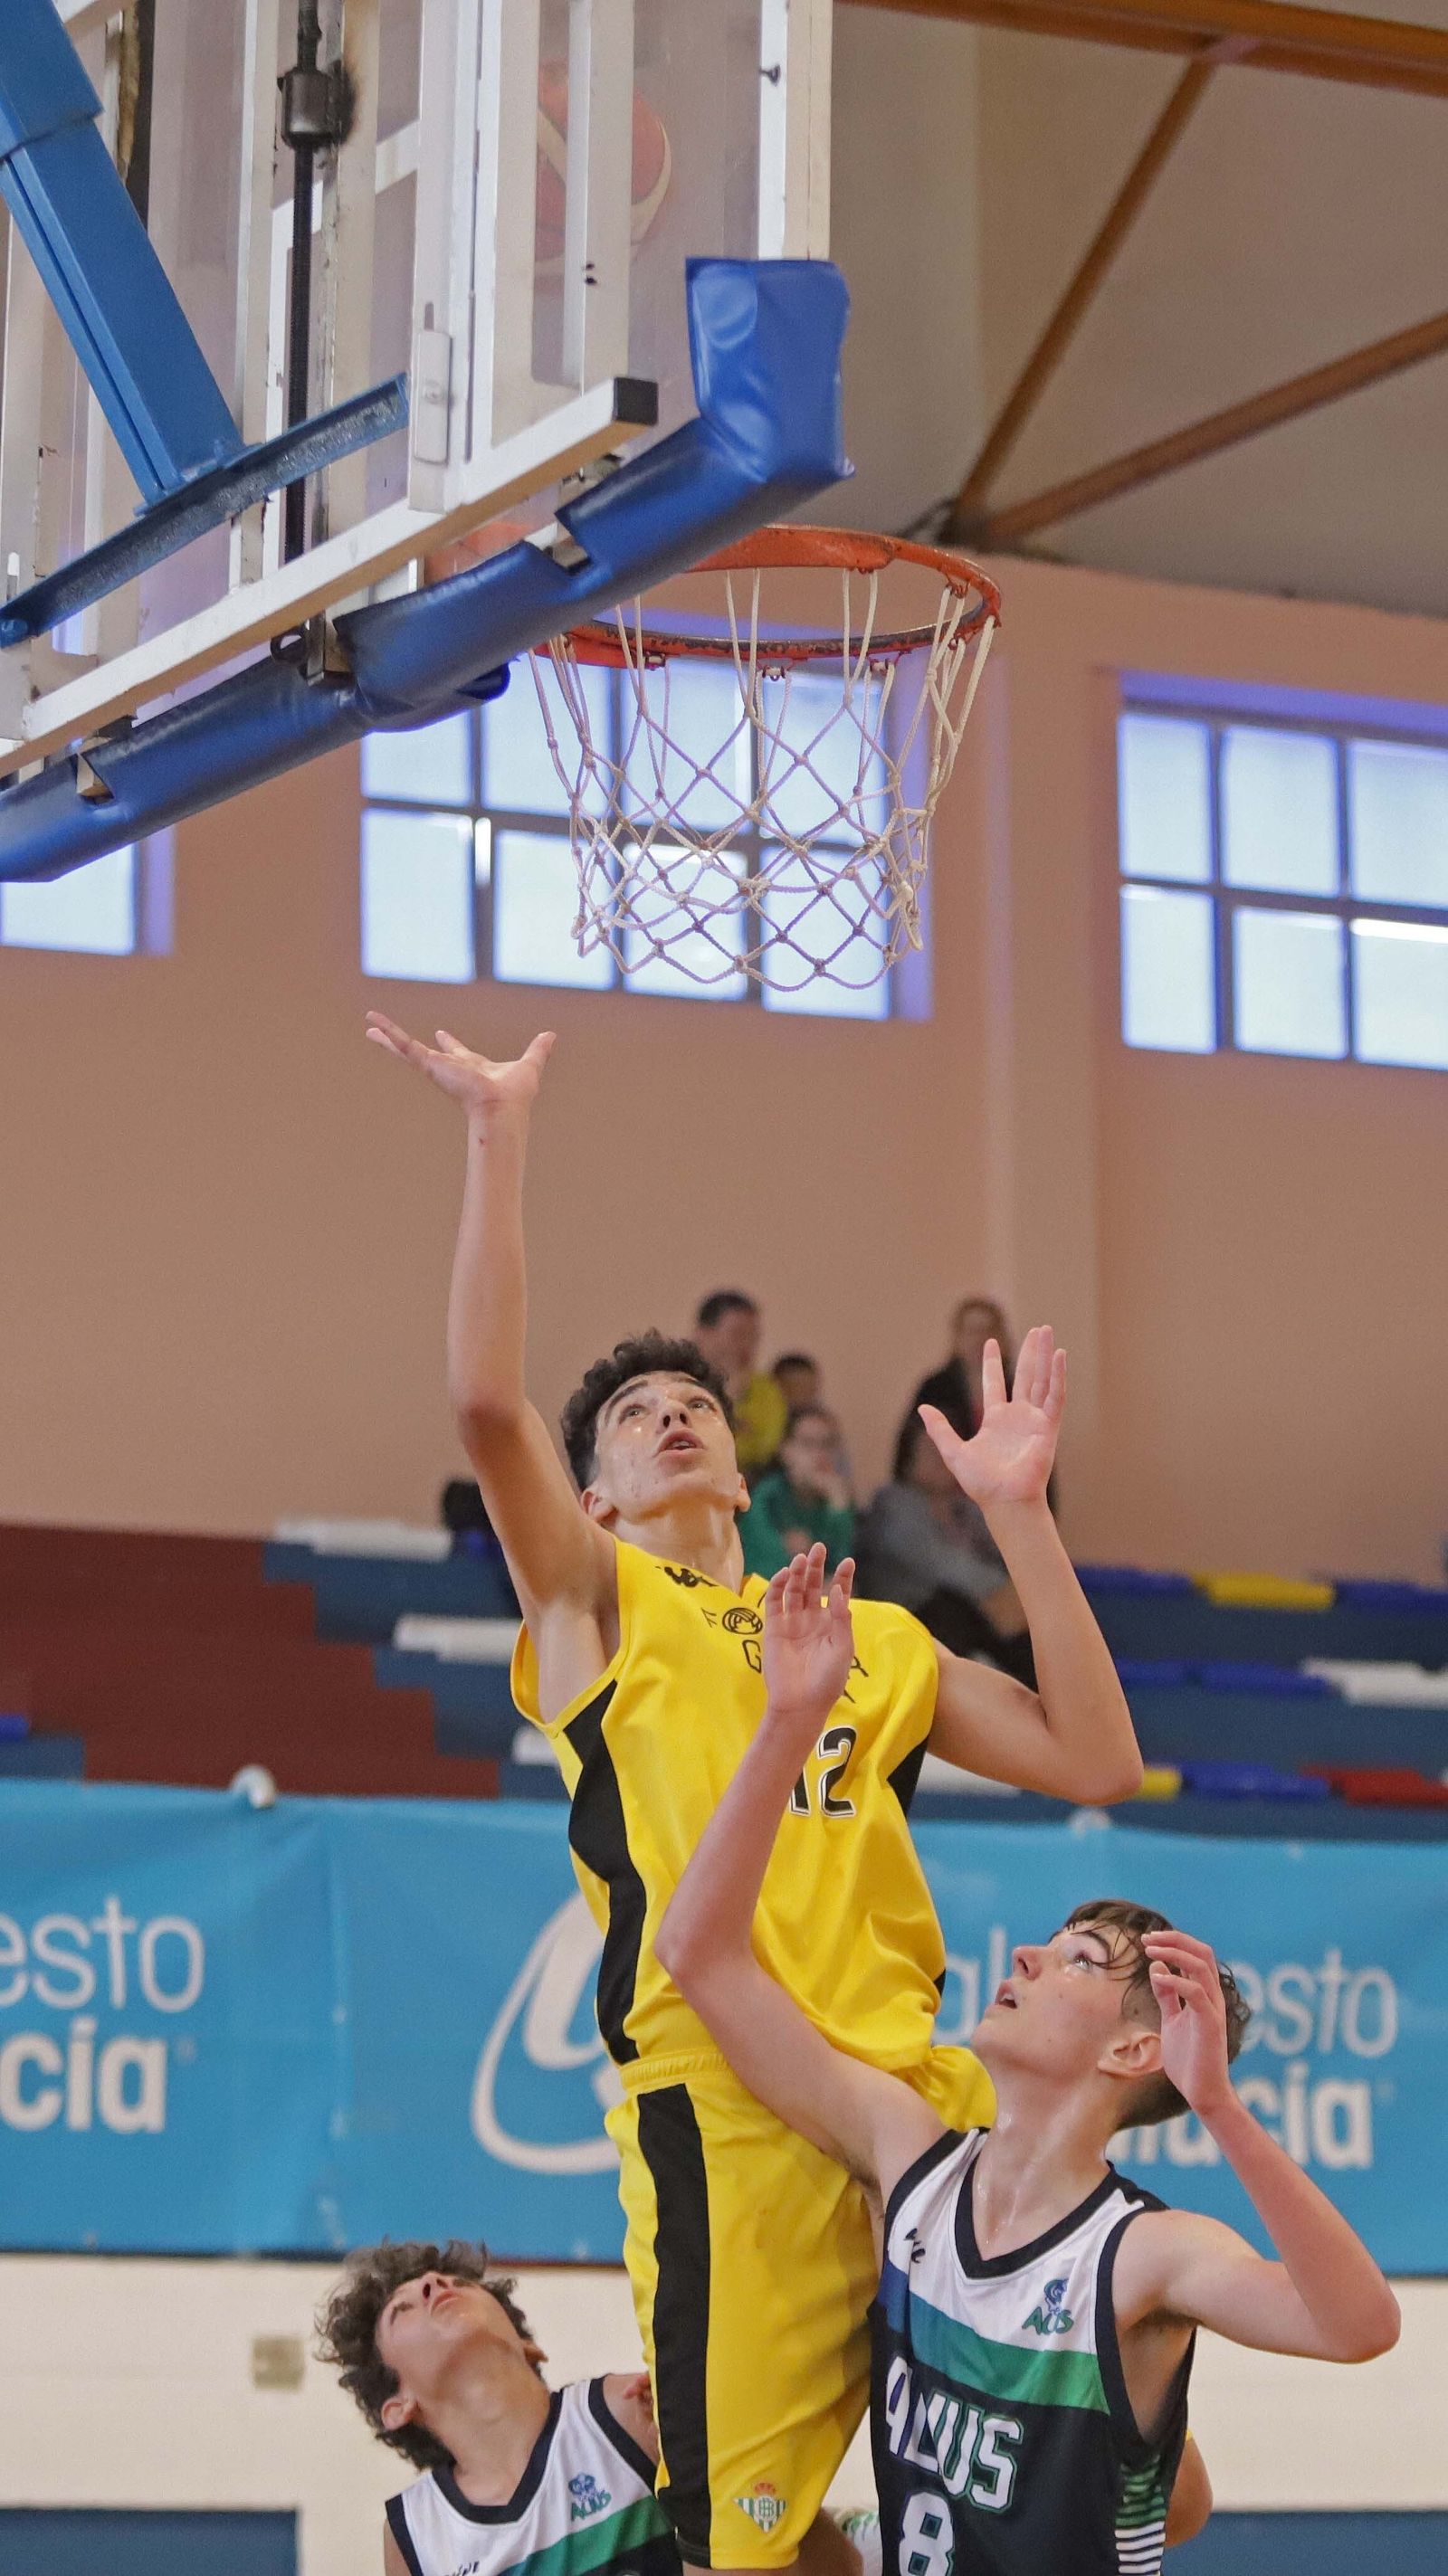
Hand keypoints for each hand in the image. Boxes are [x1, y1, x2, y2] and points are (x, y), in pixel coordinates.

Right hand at [365, 1013, 554, 1122]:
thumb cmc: (516, 1096)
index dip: (449, 1043)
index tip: (441, 1034)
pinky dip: (387, 1034)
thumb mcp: (529, 1064)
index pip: (456, 1052)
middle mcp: (449, 1068)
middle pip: (424, 1052)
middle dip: (407, 1044)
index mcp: (470, 1067)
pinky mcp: (429, 1065)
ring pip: (406, 1048)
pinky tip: (371, 1024)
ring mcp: (436, 1067)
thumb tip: (552, 1036)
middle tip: (390, 1035)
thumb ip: (539, 1050)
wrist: (502, 1109)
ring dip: (386, 1036)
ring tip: (367, 1024)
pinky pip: (404, 1045)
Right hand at [761, 1543, 855, 1735]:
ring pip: (793, 1590)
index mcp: (832, 1624)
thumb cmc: (827, 1679)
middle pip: (813, 1586)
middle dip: (816, 1567)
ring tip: (801, 1559)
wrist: (801, 1703)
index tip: (848, 1562)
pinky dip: (777, 1586)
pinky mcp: (773, 1628)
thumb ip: (840, 1618)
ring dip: (797, 1573)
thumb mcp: (842, 1648)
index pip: (837, 1594)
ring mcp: (792, 1622)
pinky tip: (785, 1575)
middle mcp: (811, 1619)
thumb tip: (836, 1590)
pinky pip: (773, 1602)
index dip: (842, 1578)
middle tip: (818, 1547)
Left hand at [919, 1325, 1063, 1510]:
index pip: (995, 1384)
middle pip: (1025, 1376)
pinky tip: (1060, 1355)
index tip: (991, 1341)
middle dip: (1030, 1352)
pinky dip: (1058, 1376)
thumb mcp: (953, 1452)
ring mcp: (1034, 1420)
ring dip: (1045, 1355)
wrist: (1004, 1500)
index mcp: (996, 1420)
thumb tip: (923, 1408)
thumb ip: (940, 1429)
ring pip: (1041, 1379)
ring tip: (1047, 1331)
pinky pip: (1055, 1396)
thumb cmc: (981, 1483)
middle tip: (1037, 1329)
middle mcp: (1017, 1416)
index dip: (992, 1363)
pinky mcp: (1048, 1427)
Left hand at [1145, 1930, 1234, 2120]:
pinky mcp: (1211, 2024)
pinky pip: (1197, 1993)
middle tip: (1148, 1939)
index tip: (1147, 1940)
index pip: (1197, 1955)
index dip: (1174, 1942)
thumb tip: (1157, 1965)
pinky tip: (1157, 1978)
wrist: (1202, 2093)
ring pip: (1202, 1967)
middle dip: (1175, 1939)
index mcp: (1205, 1995)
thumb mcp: (1172, 2020)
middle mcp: (1213, 1997)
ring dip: (1174, 1953)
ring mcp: (1214, 2009)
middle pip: (1203, 1953)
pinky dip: (1176, 1981)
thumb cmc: (1189, 2060)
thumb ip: (1167, 1995)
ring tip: (1150, 1951)